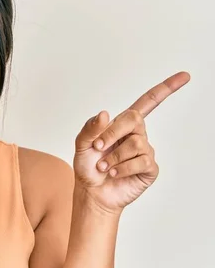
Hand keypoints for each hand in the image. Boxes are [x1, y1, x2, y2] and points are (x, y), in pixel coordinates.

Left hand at [73, 71, 190, 213]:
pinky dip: (122, 168)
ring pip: (136, 143)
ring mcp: (145, 151)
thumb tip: (104, 114)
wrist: (92, 192)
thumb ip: (90, 128)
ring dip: (114, 156)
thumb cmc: (87, 166)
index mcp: (122, 124)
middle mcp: (137, 135)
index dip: (166, 88)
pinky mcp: (149, 168)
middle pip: (135, 118)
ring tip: (104, 166)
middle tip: (98, 146)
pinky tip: (114, 173)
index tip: (184, 76)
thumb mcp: (81, 144)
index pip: (148, 102)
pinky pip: (141, 161)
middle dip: (113, 132)